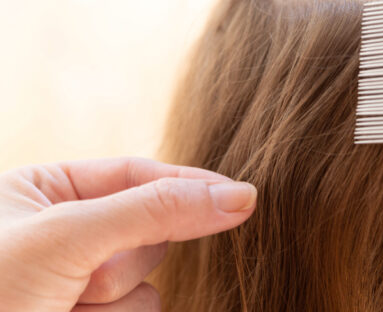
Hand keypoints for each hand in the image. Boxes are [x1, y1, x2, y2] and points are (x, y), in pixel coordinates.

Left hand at [0, 157, 256, 310]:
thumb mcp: (66, 236)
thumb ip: (155, 209)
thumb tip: (239, 196)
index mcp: (49, 190)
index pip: (139, 174)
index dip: (190, 184)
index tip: (242, 196)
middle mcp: (68, 235)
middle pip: (149, 232)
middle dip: (126, 259)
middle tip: (80, 280)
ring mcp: (80, 283)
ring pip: (149, 284)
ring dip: (115, 302)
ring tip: (61, 310)